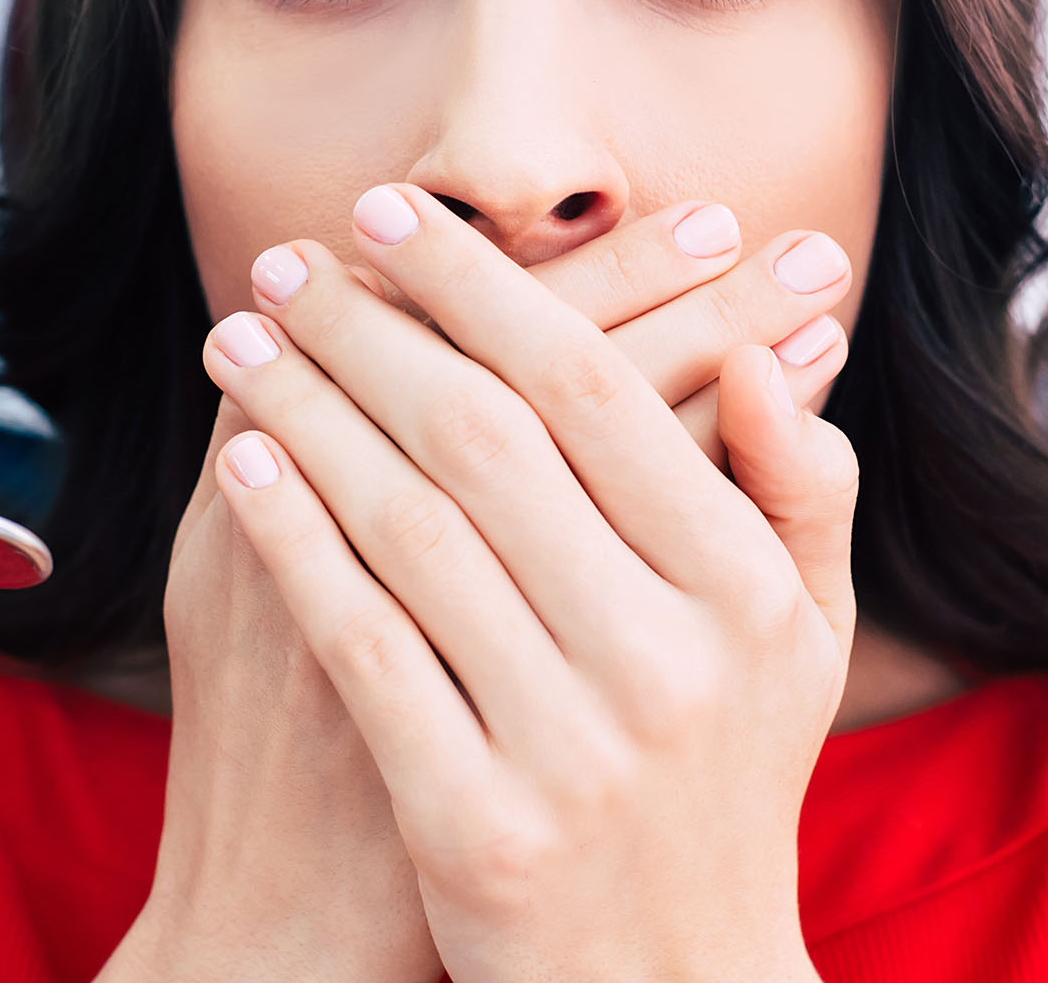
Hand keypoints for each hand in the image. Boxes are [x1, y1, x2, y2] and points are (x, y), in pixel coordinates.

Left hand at [204, 187, 855, 982]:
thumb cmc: (728, 781)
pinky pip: (364, 648)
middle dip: (373, 328)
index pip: (596, 394)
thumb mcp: (807, 638)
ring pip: (411, 530)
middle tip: (290, 257)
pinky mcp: (475, 829)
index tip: (394, 217)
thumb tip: (759, 351)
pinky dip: (296, 541)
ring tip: (240, 337)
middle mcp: (668, 663)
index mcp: (747, 594)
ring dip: (310, 412)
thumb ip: (802, 488)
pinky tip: (241, 464)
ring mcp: (570, 752)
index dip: (485, 288)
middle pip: (488, 443)